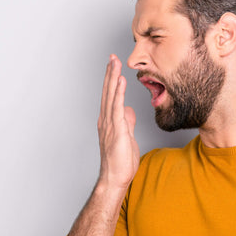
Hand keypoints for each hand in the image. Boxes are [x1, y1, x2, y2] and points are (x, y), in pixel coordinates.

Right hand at [97, 54, 139, 189]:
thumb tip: (129, 110)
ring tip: (115, 62)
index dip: (111, 80)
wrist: (115, 178)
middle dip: (110, 73)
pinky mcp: (116, 130)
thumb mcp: (127, 137)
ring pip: (111, 96)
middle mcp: (106, 120)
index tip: (114, 66)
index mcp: (109, 121)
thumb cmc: (120, 162)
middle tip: (112, 57)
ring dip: (113, 78)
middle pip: (108, 92)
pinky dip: (118, 93)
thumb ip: (127, 122)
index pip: (110, 96)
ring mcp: (110, 124)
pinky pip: (117, 107)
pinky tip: (120, 81)